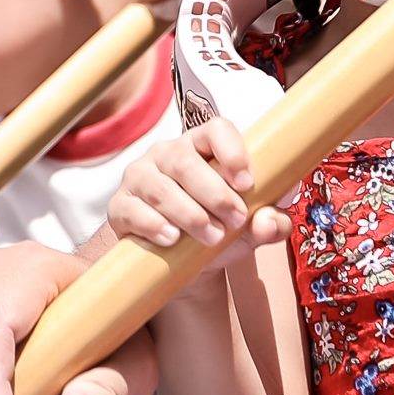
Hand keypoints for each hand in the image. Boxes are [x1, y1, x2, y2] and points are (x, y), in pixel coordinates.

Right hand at [105, 118, 279, 265]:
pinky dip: (154, 224)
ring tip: (211, 237)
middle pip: (185, 161)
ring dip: (189, 214)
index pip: (216, 130)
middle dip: (214, 193)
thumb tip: (272, 221)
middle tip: (236, 220)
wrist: (182, 264)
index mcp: (202, 147)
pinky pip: (132, 209)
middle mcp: (167, 154)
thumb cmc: (219, 230)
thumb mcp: (249, 230)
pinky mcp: (120, 205)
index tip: (247, 183)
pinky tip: (172, 238)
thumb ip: (269, 224)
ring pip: (159, 187)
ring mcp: (139, 177)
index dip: (232, 151)